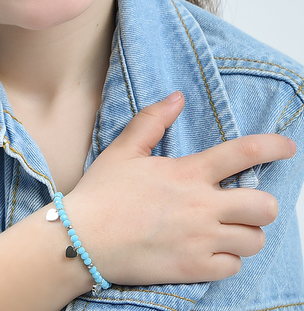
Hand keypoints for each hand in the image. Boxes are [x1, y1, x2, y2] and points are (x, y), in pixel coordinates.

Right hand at [65, 91, 295, 285]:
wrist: (83, 239)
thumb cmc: (102, 192)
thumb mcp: (123, 149)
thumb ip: (153, 120)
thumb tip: (177, 97)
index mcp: (186, 174)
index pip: (241, 154)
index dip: (271, 147)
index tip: (288, 147)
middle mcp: (201, 207)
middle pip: (264, 207)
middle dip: (261, 204)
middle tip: (241, 204)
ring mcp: (200, 240)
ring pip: (254, 240)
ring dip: (244, 232)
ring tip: (224, 228)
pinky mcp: (194, 269)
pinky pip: (233, 267)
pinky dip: (227, 259)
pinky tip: (207, 250)